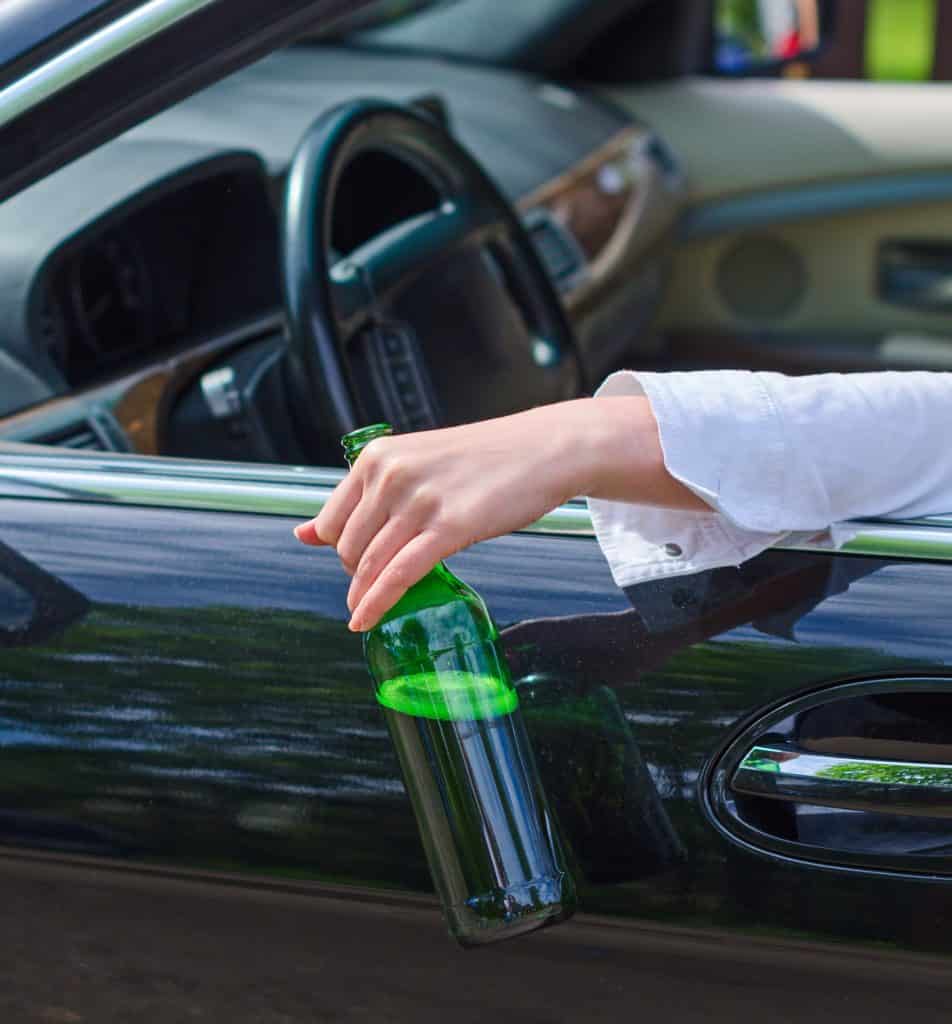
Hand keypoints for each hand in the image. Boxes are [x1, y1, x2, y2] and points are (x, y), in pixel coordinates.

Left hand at [294, 397, 702, 630]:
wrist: (540, 450)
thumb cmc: (481, 460)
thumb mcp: (412, 465)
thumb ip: (361, 497)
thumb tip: (303, 533)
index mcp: (377, 456)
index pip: (331, 520)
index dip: (337, 550)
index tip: (354, 563)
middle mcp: (391, 475)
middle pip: (349, 547)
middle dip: (356, 573)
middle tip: (376, 582)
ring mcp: (420, 501)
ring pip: (372, 564)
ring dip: (362, 595)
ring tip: (362, 611)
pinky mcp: (450, 527)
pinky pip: (400, 575)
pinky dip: (377, 603)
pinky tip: (365, 620)